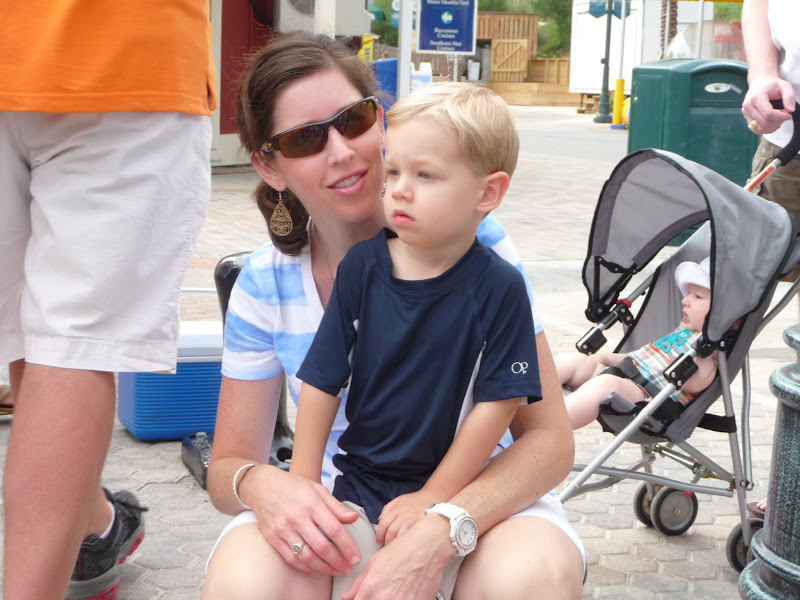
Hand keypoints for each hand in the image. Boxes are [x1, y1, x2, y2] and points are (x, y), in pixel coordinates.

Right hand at [248, 466, 360, 575]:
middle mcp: (297, 517)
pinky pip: (291, 558)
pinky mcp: (273, 537)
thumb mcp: (318, 489)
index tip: (356, 557)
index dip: (347, 546)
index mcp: (311, 503)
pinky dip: (306, 567)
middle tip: (349, 568)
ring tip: (336, 571)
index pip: (334, 529)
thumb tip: (353, 518)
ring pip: (306, 556)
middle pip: (321, 546)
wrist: (262, 485)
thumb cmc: (293, 486)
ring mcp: (283, 529)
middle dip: (338, 562)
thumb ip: (336, 506)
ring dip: (324, 568)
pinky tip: (317, 568)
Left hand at [341, 514, 455, 599]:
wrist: (429, 545)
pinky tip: (406, 593)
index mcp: (370, 589)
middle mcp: (385, 599)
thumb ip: (358, 584)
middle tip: (382, 592)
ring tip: (396, 591)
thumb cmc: (404, 550)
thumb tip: (347, 596)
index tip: (361, 598)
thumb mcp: (375, 563)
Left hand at [376, 488, 438, 545]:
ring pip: (399, 535)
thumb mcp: (399, 499)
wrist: (433, 496)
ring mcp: (412, 521)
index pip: (383, 524)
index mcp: (396, 509)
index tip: (379, 541)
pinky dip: (405, 542)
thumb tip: (379, 520)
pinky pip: (410, 537)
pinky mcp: (420, 526)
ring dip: (395, 544)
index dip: (379, 535)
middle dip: (386, 541)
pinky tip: (405, 546)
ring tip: (395, 548)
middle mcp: (403, 515)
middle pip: (390, 531)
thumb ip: (387, 508)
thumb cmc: (415, 500)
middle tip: (386, 546)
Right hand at [742, 75, 794, 134]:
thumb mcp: (784, 86)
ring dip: (772, 127)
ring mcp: (745, 112)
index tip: (789, 115)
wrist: (759, 83)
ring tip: (779, 120)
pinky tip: (773, 123)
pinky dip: (766, 129)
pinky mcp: (746, 116)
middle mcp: (748, 105)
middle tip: (785, 116)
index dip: (780, 117)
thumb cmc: (772, 85)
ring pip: (759, 128)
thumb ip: (789, 97)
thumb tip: (790, 110)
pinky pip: (756, 129)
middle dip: (778, 122)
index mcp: (756, 97)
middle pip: (764, 122)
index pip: (768, 114)